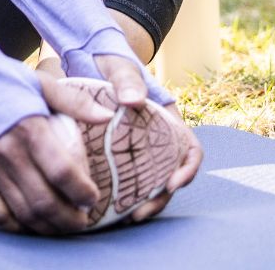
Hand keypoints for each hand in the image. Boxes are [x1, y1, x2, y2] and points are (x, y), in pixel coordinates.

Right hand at [0, 106, 102, 234]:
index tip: (92, 197)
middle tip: (81, 220)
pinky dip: (17, 226)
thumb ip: (74, 101)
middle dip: (70, 219)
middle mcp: (9, 153)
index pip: (64, 174)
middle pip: (46, 202)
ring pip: (24, 213)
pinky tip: (30, 224)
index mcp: (30, 129)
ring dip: (48, 227)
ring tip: (61, 226)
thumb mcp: (39, 83)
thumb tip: (107, 117)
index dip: (83, 193)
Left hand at [40, 54, 202, 224]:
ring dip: (140, 203)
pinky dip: (119, 195)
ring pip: (147, 182)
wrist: (84, 56)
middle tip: (138, 214)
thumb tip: (133, 101)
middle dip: (159, 199)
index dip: (187, 170)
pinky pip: (123, 179)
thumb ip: (126, 78)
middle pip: (169, 175)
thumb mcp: (118, 65)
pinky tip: (104, 207)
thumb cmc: (108, 58)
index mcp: (167, 120)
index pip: (190, 150)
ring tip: (123, 219)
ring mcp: (136, 147)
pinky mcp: (113, 153)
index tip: (173, 183)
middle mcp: (156, 138)